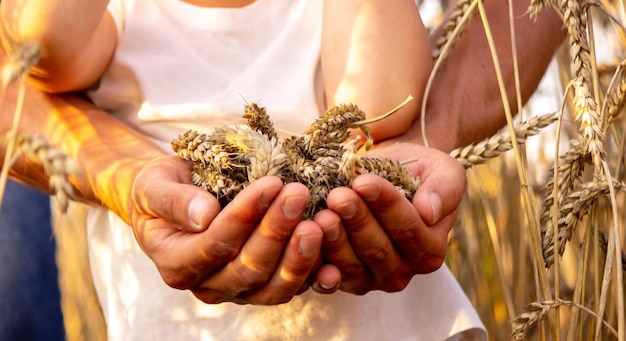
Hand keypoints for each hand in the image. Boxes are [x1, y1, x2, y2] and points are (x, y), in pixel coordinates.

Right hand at [128, 155, 326, 303]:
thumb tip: (205, 215)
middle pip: (248, 269)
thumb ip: (174, 201)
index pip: (215, 245)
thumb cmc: (164, 189)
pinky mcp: (265, 286)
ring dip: (299, 257)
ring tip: (319, 223)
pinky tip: (334, 263)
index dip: (244, 217)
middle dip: (276, 231)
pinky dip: (315, 278)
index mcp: (177, 264)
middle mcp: (208, 285)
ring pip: (273, 287)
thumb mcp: (155, 186)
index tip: (270, 184)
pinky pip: (293, 289)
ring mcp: (239, 291)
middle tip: (299, 194)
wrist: (175, 201)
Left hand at [313, 143, 465, 294]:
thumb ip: (445, 190)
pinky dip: (317, 264)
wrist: (387, 175)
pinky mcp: (343, 280)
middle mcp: (404, 272)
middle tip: (338, 196)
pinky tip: (305, 243)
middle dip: (356, 221)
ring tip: (321, 213)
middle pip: (378, 249)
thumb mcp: (442, 170)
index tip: (365, 182)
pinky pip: (328, 277)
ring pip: (352, 264)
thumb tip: (429, 211)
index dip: (386, 205)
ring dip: (335, 240)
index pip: (408, 228)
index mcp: (430, 249)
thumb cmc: (417, 171)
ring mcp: (372, 279)